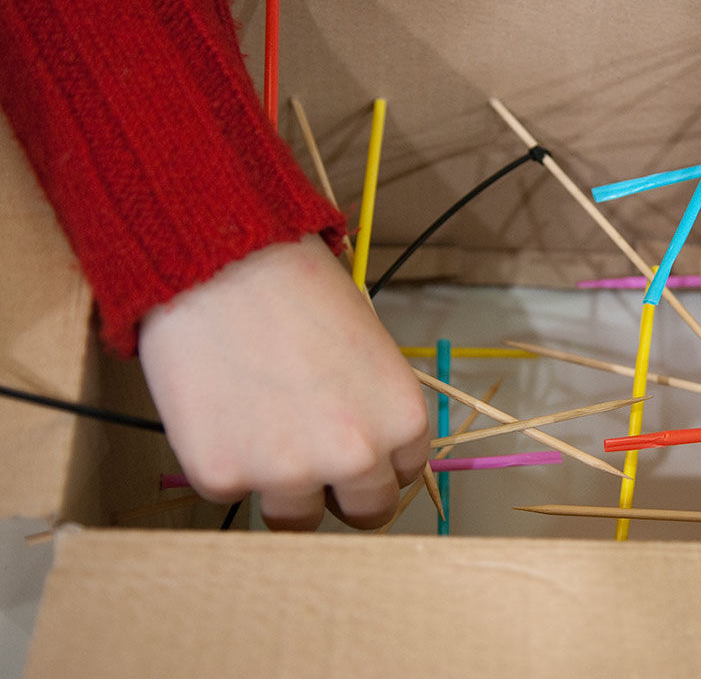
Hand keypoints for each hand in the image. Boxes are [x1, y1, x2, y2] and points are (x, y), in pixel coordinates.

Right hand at [138, 234, 429, 530]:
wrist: (220, 263)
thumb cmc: (296, 285)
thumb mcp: (369, 344)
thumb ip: (374, 405)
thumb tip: (369, 444)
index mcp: (402, 421)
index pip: (403, 476)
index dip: (376, 460)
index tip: (353, 447)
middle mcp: (355, 457)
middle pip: (363, 512)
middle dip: (340, 490)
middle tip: (309, 454)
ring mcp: (287, 474)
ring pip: (295, 517)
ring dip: (281, 484)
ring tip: (259, 423)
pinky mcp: (223, 476)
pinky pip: (230, 490)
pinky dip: (223, 460)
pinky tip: (219, 407)